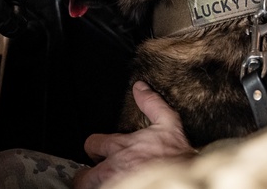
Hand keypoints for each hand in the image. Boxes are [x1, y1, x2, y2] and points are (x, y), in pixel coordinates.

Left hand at [73, 82, 195, 188]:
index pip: (91, 144)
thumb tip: (140, 87)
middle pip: (83, 175)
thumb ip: (152, 104)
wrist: (183, 181)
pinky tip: (119, 187)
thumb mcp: (169, 124)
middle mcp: (111, 167)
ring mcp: (113, 183)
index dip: (96, 149)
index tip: (99, 154)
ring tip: (107, 184)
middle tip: (98, 176)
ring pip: (91, 187)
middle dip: (89, 175)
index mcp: (120, 146)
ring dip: (97, 185)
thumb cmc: (176, 157)